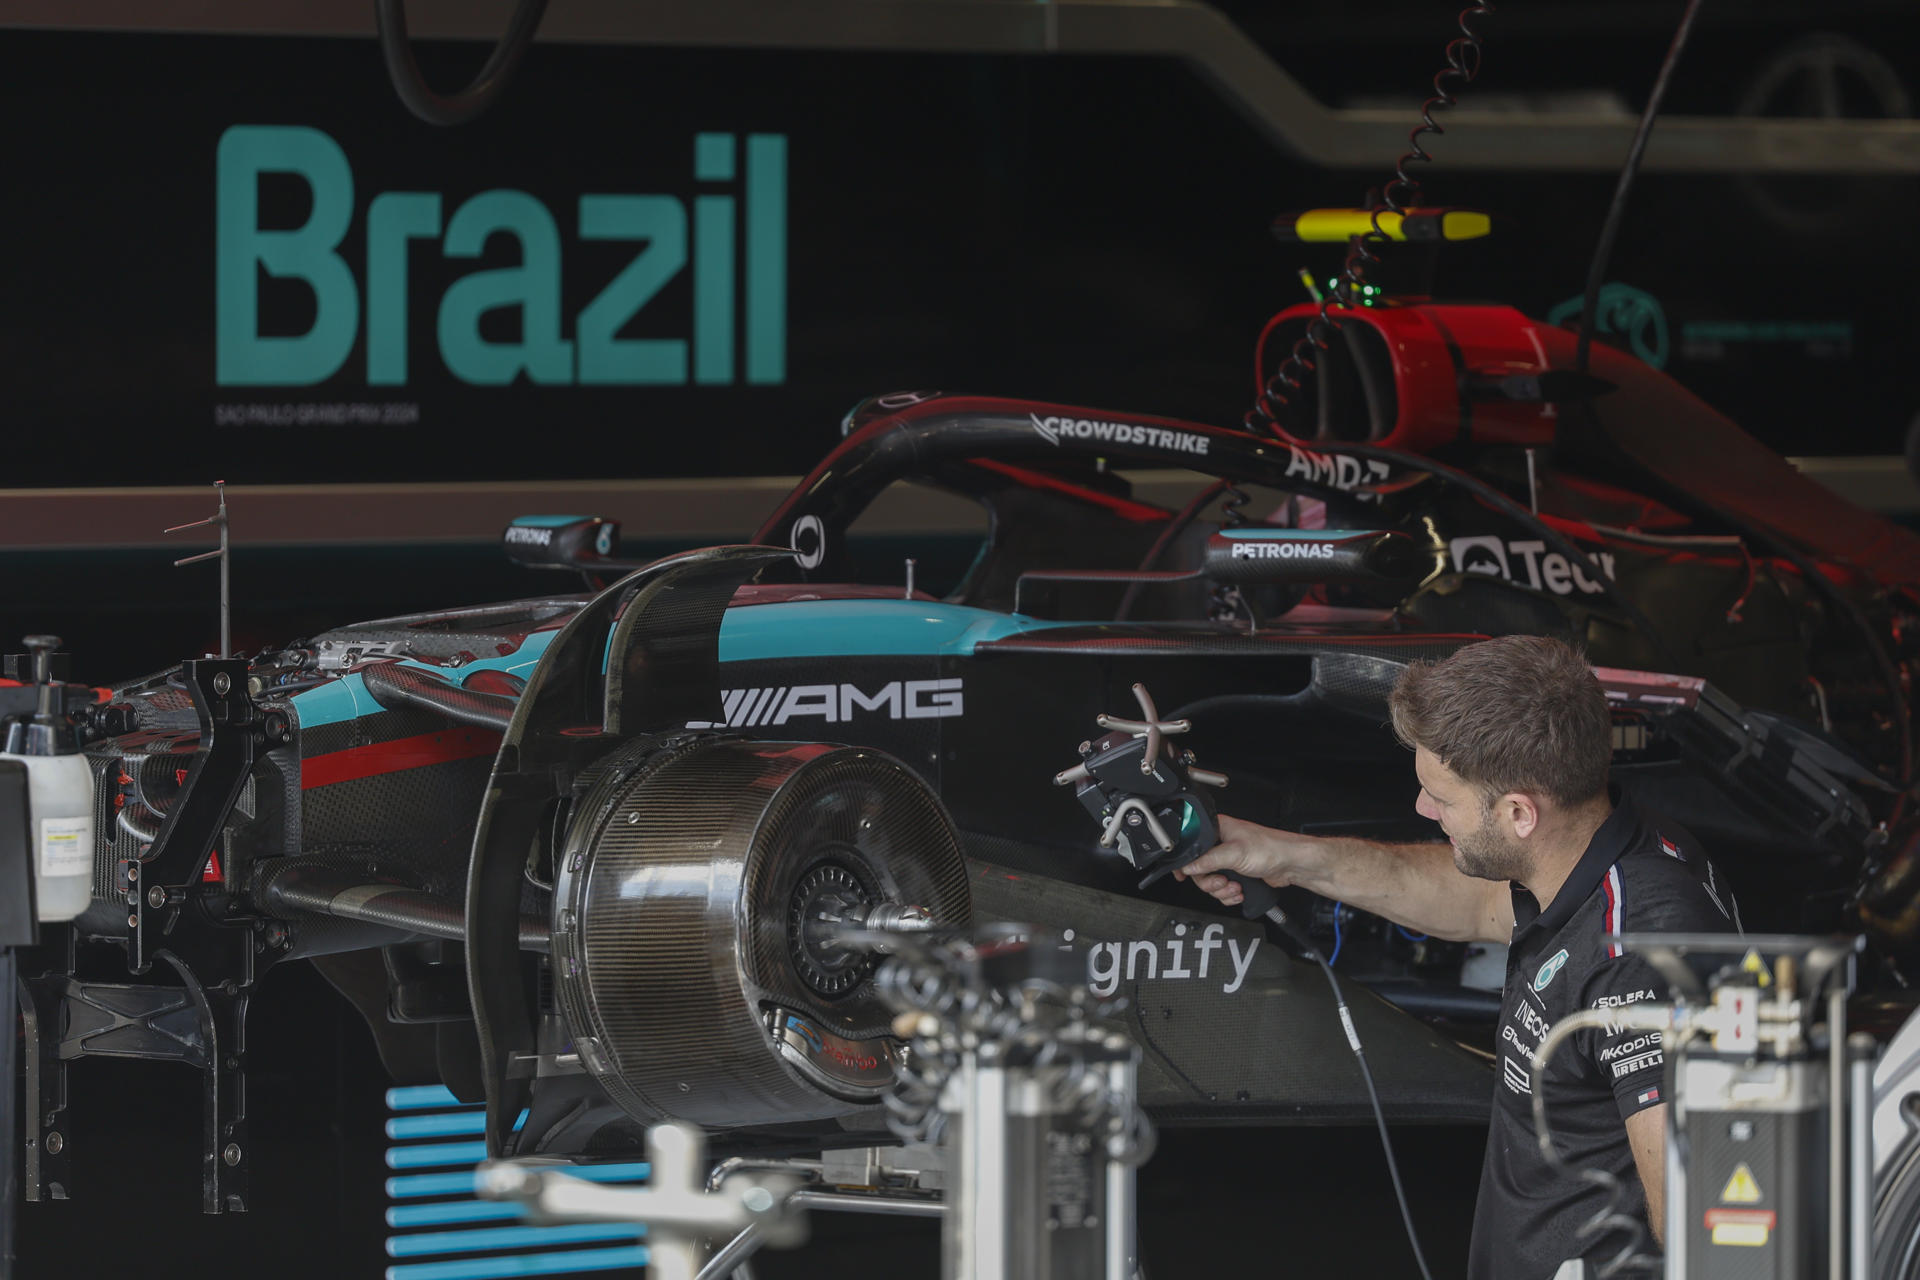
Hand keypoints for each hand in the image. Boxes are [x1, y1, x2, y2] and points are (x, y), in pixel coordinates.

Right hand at [1173, 814, 1301, 907]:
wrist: (1291, 864)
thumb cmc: (1271, 848)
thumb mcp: (1234, 853)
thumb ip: (1208, 861)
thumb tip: (1189, 866)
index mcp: (1217, 829)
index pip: (1192, 846)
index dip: (1186, 862)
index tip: (1183, 875)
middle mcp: (1221, 843)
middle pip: (1199, 868)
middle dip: (1210, 881)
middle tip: (1221, 882)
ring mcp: (1229, 859)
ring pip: (1211, 881)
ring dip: (1222, 890)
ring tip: (1235, 887)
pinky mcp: (1237, 873)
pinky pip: (1223, 888)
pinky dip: (1229, 894)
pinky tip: (1239, 891)